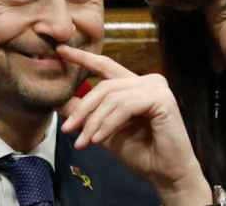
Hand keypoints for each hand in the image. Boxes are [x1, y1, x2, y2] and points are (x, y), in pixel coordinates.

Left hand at [56, 45, 210, 205]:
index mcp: (136, 86)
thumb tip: (59, 102)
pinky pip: (125, 106)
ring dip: (94, 122)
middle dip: (83, 108)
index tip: (60, 51)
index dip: (83, 57)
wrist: (166, 174)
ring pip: (112, 97)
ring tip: (84, 142)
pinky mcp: (162, 98)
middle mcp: (148, 81)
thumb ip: (87, 115)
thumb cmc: (141, 153)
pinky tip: (100, 139)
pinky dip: (109, 124)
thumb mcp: (104, 131)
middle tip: (66, 129)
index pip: (106, 66)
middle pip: (104, 86)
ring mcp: (156, 87)